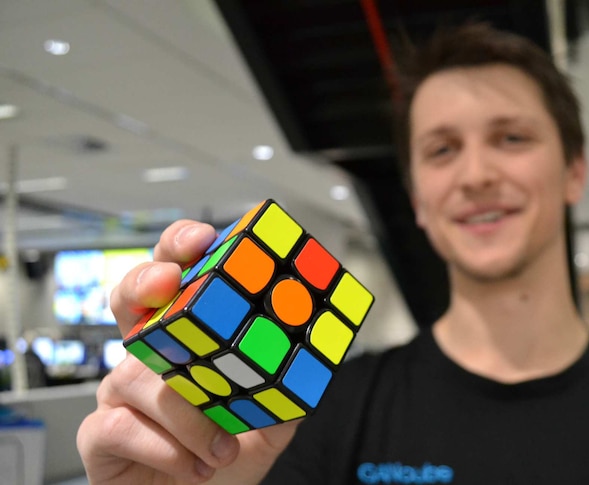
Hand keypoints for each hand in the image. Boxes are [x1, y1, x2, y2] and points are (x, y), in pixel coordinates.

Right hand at [77, 220, 299, 483]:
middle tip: (170, 282)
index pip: (177, 281)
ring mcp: (119, 394)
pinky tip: (193, 465)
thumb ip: (287, 385)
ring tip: (222, 449)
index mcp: (188, 342)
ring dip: (188, 414)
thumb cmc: (229, 458)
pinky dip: (164, 447)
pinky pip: (118, 425)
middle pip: (129, 300)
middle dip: (145, 281)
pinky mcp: (100, 436)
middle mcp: (148, 358)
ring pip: (139, 376)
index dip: (180, 250)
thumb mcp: (271, 418)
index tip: (203, 237)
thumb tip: (316, 352)